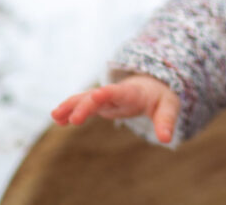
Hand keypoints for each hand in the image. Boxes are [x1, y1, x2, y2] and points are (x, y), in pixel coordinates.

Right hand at [51, 74, 179, 143]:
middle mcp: (116, 93)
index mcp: (133, 93)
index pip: (119, 92)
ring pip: (85, 98)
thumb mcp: (169, 108)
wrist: (153, 85)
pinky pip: (83, 104)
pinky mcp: (100, 102)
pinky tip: (58, 119)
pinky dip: (71, 109)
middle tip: (73, 120)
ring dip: (71, 105)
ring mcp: (106, 97)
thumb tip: (167, 139)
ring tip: (56, 116)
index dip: (108, 93)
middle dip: (86, 106)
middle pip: (98, 97)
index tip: (96, 94)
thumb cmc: (161, 97)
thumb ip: (166, 122)